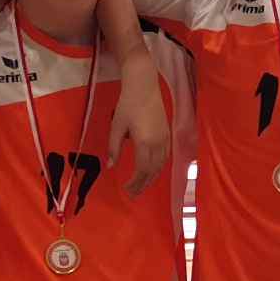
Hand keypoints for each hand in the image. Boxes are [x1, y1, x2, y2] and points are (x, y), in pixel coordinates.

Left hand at [114, 61, 172, 195]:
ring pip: (161, 165)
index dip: (135, 183)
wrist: (144, 86)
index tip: (126, 190)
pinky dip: (158, 167)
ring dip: (151, 177)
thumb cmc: (127, 104)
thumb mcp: (116, 126)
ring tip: (141, 185)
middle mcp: (158, 143)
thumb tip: (111, 166)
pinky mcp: (168, 133)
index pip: (142, 170)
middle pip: (153, 171)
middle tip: (133, 194)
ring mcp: (165, 138)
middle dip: (143, 184)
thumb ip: (114, 148)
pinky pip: (166, 157)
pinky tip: (152, 170)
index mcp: (145, 143)